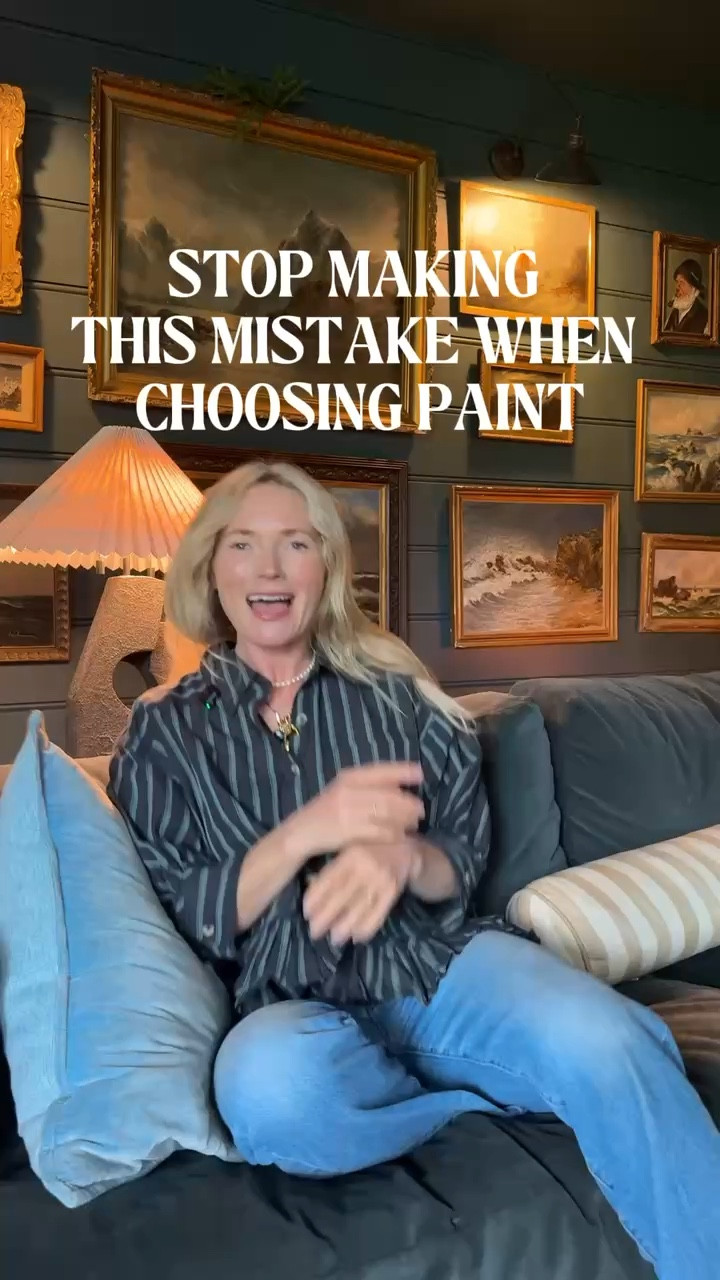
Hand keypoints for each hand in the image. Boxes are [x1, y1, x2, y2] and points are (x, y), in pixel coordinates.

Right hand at [289, 761, 424, 862]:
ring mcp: (347, 812)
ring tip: (414, 824)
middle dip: (409, 804)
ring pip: (387, 814)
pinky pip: (379, 832)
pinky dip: (394, 835)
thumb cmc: (326, 812)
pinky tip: (401, 837)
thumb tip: (401, 785)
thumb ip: (368, 786)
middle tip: (421, 811)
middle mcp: (348, 791)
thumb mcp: (343, 791)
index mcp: (348, 777)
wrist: (299, 834)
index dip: (403, 771)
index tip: (421, 774)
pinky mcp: (347, 832)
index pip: (381, 770)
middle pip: (389, 795)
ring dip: (405, 820)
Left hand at [303, 840, 423, 945]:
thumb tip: (308, 884)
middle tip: (314, 932)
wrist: (405, 850)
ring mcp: (381, 879)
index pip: (329, 879)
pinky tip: (356, 937)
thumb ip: (332, 868)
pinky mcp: (393, 892)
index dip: (316, 897)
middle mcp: (366, 866)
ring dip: (345, 927)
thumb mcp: (349, 851)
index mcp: (351, 854)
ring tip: (334, 939)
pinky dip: (366, 928)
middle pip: (342, 896)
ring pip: (359, 908)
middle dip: (326, 917)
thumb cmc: (369, 851)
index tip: (306, 913)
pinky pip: (378, 914)